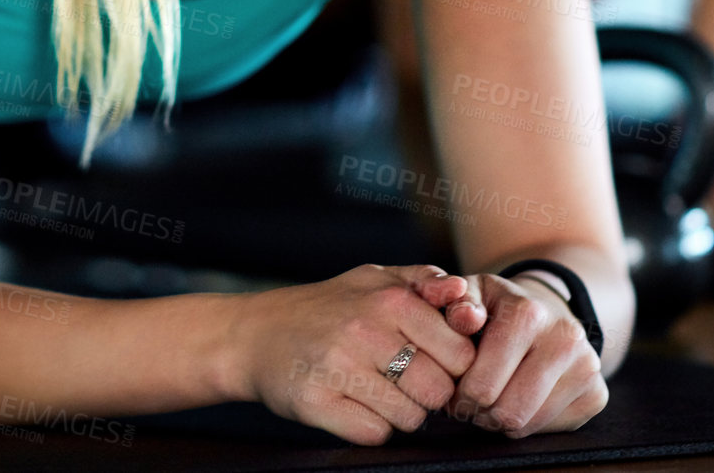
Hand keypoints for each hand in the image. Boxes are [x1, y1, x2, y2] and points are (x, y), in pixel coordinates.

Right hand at [238, 263, 487, 444]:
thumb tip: (461, 291)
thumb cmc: (325, 307)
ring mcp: (338, 367)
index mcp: (389, 298)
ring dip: (397, 413)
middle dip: (426, 394)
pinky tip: (351, 404)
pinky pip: (374, 435)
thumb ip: (424, 280)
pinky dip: (368, 427)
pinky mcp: (316, 401)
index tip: (431, 364)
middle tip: (400, 381)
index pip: (461, 354)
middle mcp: (365, 329)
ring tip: (372, 391)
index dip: (451, 366)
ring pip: (409, 418)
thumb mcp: (373, 279)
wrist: (252, 334)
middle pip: (438, 391)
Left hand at [444, 272, 606, 436]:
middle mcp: (565, 340)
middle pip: (509, 411)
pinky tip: (517, 400)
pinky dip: (528, 423)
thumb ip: (454, 302)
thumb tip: (463, 318)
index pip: (483, 384)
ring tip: (490, 401)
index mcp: (528, 313)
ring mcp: (587, 369)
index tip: (455, 388)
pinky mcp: (597, 394)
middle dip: (480, 412)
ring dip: (501, 422)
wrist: (549, 308)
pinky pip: (550, 429)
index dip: (460, 394)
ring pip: (529, 424)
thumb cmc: (500, 306)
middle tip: (469, 402)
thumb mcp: (473, 292)